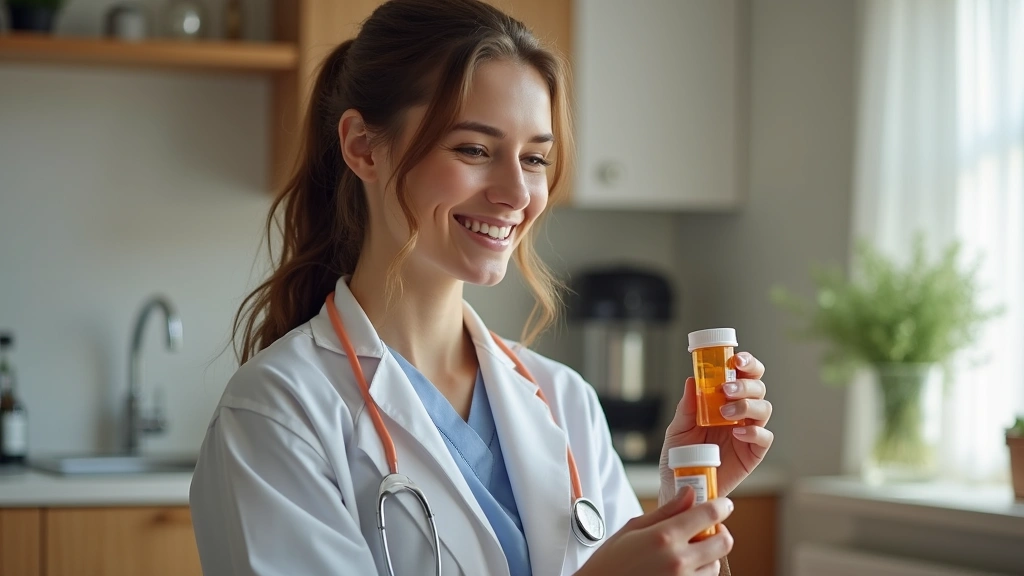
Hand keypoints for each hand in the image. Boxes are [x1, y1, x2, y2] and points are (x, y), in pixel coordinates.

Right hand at [577, 486, 733, 575]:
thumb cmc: (610, 561)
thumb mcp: (633, 528)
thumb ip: (666, 511)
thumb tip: (689, 493)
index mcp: (664, 537)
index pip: (708, 514)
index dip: (722, 505)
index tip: (724, 504)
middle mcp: (678, 560)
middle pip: (723, 542)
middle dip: (720, 532)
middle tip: (707, 528)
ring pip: (716, 565)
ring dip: (709, 555)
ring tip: (690, 551)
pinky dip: (699, 573)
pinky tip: (682, 567)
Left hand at [659, 352, 773, 501]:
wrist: (681, 485)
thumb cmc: (680, 455)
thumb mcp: (678, 428)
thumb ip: (686, 407)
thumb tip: (693, 380)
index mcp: (724, 401)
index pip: (743, 375)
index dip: (747, 363)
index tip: (736, 359)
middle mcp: (740, 413)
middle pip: (758, 388)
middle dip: (746, 383)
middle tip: (727, 389)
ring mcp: (748, 432)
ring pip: (764, 409)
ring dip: (747, 405)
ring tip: (725, 413)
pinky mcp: (753, 454)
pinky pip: (764, 438)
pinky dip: (755, 432)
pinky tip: (738, 433)